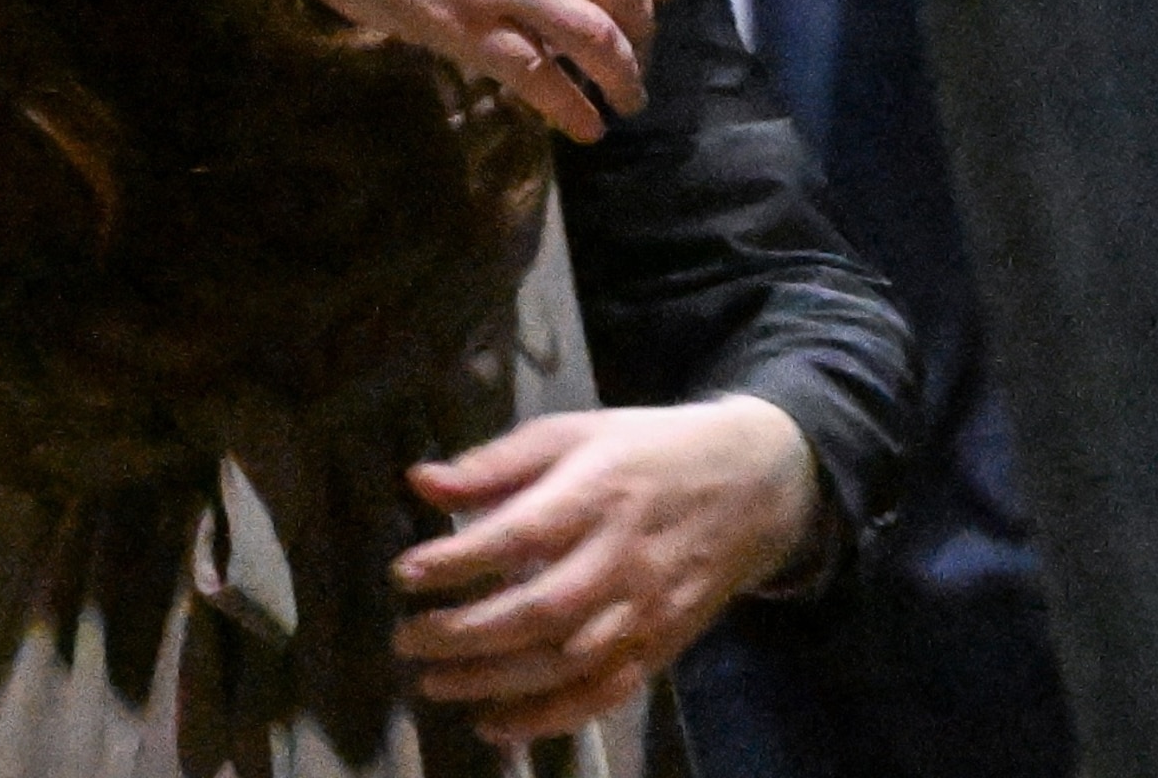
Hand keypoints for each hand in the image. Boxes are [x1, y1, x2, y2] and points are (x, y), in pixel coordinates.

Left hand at [390, 399, 820, 747]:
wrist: (753, 486)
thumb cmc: (644, 451)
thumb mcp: (572, 433)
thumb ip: (496, 462)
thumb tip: (419, 481)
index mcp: (596, 494)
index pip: (518, 535)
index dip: (458, 559)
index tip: (404, 573)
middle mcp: (621, 559)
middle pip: (538, 609)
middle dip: (465, 632)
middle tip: (406, 639)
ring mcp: (645, 610)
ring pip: (565, 662)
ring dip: (494, 681)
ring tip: (434, 683)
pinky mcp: (661, 646)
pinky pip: (603, 695)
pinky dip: (549, 718)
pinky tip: (496, 725)